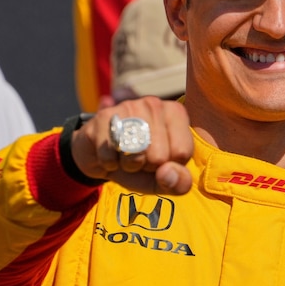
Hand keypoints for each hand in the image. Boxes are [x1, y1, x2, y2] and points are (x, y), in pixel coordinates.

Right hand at [70, 97, 193, 194]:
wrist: (102, 156)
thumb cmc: (140, 163)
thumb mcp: (164, 178)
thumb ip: (179, 182)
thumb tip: (167, 172)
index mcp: (176, 113)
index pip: (182, 153)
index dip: (168, 166)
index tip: (159, 158)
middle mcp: (154, 103)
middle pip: (159, 156)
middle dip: (147, 166)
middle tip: (139, 157)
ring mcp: (128, 106)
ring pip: (136, 155)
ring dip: (129, 165)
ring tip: (126, 154)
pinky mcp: (104, 116)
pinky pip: (111, 156)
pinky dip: (109, 163)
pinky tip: (111, 152)